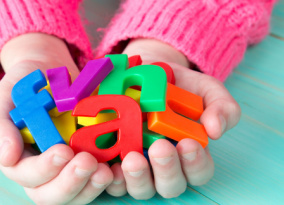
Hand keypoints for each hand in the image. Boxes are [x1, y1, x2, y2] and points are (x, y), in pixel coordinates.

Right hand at [0, 33, 112, 203]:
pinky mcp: (90, 160)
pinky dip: (111, 180)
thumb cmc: (23, 86)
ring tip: (106, 171)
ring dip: (92, 187)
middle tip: (88, 162)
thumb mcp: (4, 100)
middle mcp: (44, 171)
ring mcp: (68, 168)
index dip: (45, 169)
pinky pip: (99, 179)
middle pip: (53, 195)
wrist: (49, 71)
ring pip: (77, 194)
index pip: (29, 177)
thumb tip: (6, 157)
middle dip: (71, 183)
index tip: (62, 150)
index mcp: (20, 161)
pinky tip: (119, 169)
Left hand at [105, 38, 240, 198]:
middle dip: (166, 170)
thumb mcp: (206, 90)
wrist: (145, 73)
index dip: (195, 163)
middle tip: (160, 148)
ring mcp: (138, 167)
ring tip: (132, 158)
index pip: (198, 171)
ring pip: (141, 188)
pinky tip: (109, 166)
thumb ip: (222, 107)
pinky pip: (112, 181)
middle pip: (170, 186)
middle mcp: (164, 167)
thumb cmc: (178, 86)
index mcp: (189, 155)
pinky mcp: (114, 161)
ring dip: (137, 178)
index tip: (189, 143)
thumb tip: (216, 130)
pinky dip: (111, 177)